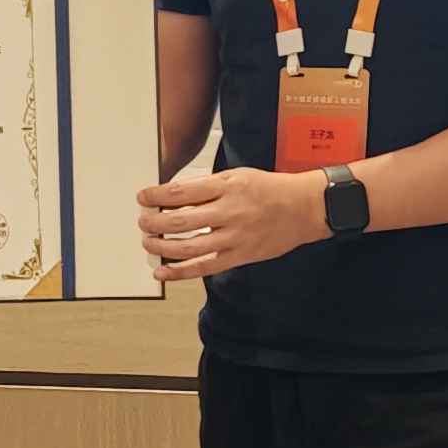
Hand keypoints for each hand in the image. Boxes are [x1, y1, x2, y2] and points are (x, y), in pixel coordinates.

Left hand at [137, 165, 331, 281]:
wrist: (304, 208)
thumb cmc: (270, 189)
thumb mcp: (237, 176)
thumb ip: (207, 187)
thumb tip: (173, 197)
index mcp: (227, 186)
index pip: (181, 192)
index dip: (156, 196)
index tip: (143, 198)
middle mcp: (229, 211)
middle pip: (180, 221)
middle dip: (154, 223)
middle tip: (144, 223)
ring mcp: (234, 237)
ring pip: (188, 247)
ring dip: (161, 246)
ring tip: (148, 243)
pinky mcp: (239, 256)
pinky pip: (204, 267)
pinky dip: (179, 271)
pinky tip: (163, 271)